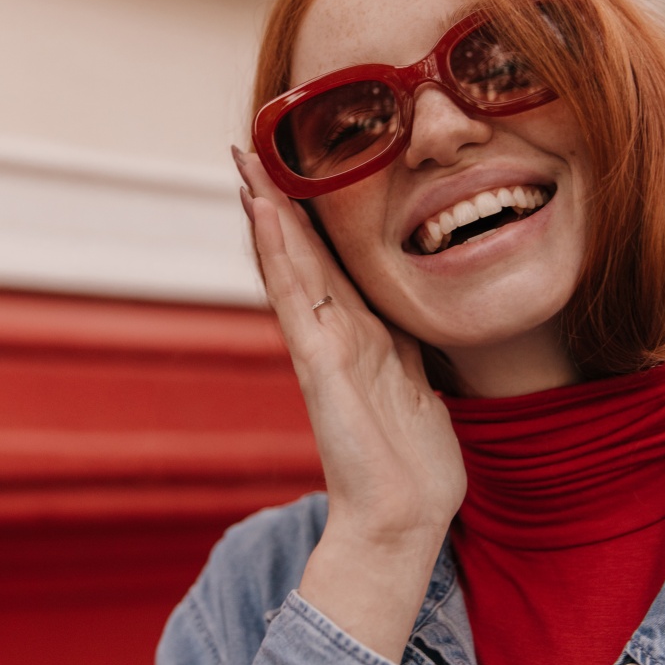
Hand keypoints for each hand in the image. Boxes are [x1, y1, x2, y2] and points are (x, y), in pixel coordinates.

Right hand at [233, 148, 465, 661]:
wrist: (404, 518)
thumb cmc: (413, 459)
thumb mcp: (418, 385)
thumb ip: (405, 349)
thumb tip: (409, 319)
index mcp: (362, 335)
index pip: (329, 262)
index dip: (313, 216)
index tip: (298, 170)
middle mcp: (336, 334)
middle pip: (301, 254)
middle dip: (277, 200)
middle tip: (251, 146)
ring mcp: (324, 348)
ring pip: (291, 265)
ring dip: (269, 212)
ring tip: (246, 162)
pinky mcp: (320, 366)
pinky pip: (296, 297)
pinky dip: (278, 253)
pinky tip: (263, 213)